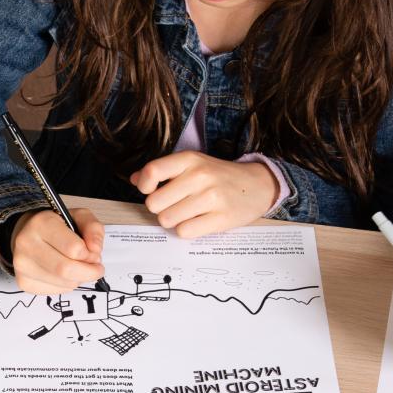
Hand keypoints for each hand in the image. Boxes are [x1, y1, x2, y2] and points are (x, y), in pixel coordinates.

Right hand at [10, 209, 104, 294]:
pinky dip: (66, 285)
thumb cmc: (56, 226)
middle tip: (95, 269)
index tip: (92, 253)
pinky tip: (64, 274)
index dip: (90, 254)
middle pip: (66, 270)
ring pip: (63, 283)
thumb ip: (93, 229)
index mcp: (41, 223)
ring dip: (78, 279)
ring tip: (78, 268)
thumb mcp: (79, 217)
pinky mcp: (23, 282)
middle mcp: (27, 244)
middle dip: (89, 273)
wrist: (28, 234)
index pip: (74, 248)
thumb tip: (95, 250)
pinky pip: (55, 291)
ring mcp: (22, 265)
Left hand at [129, 152, 276, 237]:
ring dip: (173, 221)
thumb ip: (162, 171)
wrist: (257, 185)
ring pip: (167, 220)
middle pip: (154, 204)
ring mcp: (211, 197)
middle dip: (160, 208)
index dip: (144, 186)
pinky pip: (185, 232)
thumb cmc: (218, 176)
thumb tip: (135, 180)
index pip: (152, 172)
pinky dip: (186, 230)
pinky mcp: (221, 218)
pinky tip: (197, 222)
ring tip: (187, 213)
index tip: (151, 190)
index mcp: (189, 159)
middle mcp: (199, 176)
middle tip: (174, 205)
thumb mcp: (192, 164)